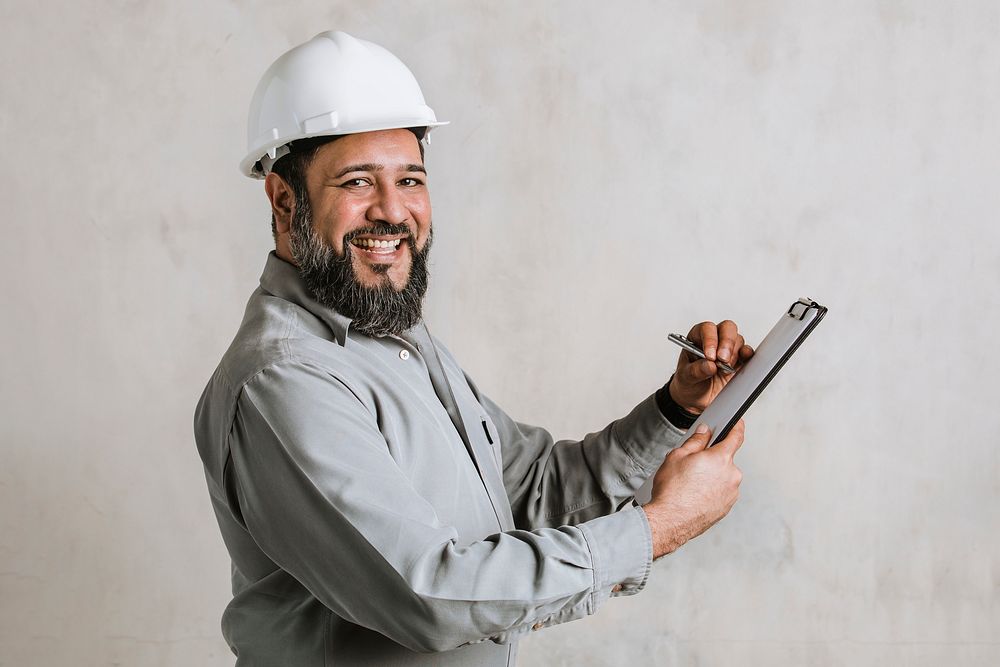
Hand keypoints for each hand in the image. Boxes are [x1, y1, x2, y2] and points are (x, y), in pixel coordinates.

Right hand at [642, 421, 743, 557]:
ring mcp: (731, 493)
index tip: (736, 423)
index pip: (736, 436)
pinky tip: (694, 494)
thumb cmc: (672, 489)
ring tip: (690, 483)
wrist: (670, 521)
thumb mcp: (678, 456)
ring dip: (712, 476)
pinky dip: (711, 490)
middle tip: (693, 463)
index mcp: (721, 458)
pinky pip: (721, 492)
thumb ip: (695, 441)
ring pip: (723, 476)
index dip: (736, 427)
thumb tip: (704, 432)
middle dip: (712, 458)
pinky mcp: (727, 507)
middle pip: (725, 458)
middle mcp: (731, 475)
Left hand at [669, 320, 753, 413]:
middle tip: (723, 360)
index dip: (710, 339)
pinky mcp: (739, 360)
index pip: (706, 329)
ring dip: (733, 354)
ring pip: (738, 340)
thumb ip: (696, 371)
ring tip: (724, 370)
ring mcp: (728, 349)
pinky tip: (741, 362)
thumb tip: (709, 365)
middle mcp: (714, 340)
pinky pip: (748, 352)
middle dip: (727, 343)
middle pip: (727, 328)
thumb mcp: (686, 378)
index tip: (710, 356)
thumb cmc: (688, 382)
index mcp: (697, 338)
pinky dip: (747, 356)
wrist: (696, 398)